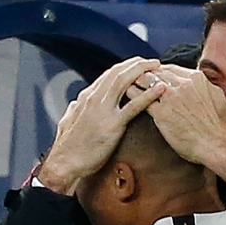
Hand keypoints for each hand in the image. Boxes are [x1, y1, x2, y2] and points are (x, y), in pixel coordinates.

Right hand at [37, 57, 165, 194]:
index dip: (125, 67)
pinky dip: (149, 95)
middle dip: (137, 64)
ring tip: (158, 67)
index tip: (138, 65)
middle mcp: (94, 98)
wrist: (64, 163)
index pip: (108, 75)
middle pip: (118, 73)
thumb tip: (75, 104)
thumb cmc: (67, 147)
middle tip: (152, 61)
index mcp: (86, 97)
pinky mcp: (112, 125)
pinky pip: (134, 106)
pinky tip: (161, 89)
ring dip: (143, 71)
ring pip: (125, 82)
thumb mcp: (67, 121)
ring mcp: (103, 110)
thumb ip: (74, 110)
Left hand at [128, 66, 225, 182]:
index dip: (158, 70)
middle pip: (156, 73)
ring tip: (127, 82)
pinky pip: (142, 100)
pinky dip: (132, 95)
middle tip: (133, 76)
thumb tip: (202, 82)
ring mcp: (171, 98)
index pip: (170, 68)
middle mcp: (182, 85)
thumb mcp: (217, 97)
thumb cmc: (218, 125)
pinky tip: (126, 95)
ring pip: (146, 82)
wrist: (215, 143)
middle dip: (144, 73)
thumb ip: (207, 86)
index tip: (151, 73)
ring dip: (136, 81)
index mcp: (195, 78)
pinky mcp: (162, 114)